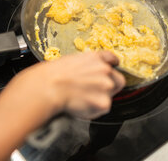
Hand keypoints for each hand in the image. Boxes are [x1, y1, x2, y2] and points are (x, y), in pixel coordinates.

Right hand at [10, 51, 124, 119]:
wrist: (49, 86)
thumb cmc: (53, 74)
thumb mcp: (70, 61)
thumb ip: (85, 66)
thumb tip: (86, 74)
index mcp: (95, 58)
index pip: (113, 59)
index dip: (113, 65)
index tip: (112, 68)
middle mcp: (104, 69)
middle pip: (118, 80)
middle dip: (110, 86)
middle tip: (93, 92)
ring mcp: (106, 85)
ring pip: (109, 96)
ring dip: (99, 99)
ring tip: (81, 99)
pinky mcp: (104, 102)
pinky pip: (102, 109)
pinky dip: (92, 110)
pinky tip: (80, 105)